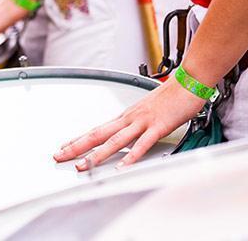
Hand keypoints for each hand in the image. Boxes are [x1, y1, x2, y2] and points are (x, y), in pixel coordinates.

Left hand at [53, 78, 203, 169]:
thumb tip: (128, 134)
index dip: (78, 139)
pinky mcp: (158, 126)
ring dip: (96, 155)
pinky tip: (121, 167)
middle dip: (76, 147)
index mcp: (126, 116)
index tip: (64, 147)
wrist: (188, 81)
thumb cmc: (171, 95)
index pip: (97, 129)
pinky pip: (141, 144)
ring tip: (82, 166)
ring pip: (114, 141)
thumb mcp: (147, 110)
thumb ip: (136, 123)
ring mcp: (142, 122)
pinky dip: (130, 157)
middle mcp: (129, 118)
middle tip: (59, 156)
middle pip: (97, 134)